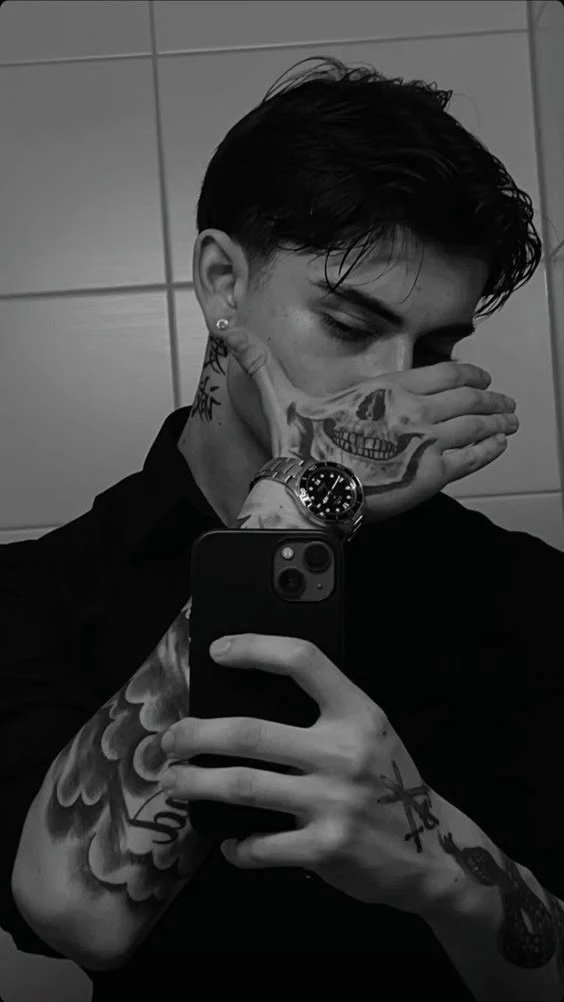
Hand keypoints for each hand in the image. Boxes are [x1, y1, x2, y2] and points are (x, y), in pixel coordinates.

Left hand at [160, 633, 455, 915]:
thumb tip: (249, 697)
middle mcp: (344, 752)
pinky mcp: (325, 848)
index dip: (254, 648)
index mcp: (357, 713)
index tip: (218, 651)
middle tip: (172, 738)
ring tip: (176, 781)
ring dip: (197, 783)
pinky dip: (236, 845)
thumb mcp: (370, 733)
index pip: (302, 660)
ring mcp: (334, 802)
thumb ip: (325, 713)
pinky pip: (260, 844)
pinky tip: (229, 841)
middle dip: (197, 734)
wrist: (432, 850)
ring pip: (242, 785)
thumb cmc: (388, 784)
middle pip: (250, 731)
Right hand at [215, 322, 518, 522]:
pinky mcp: (432, 474)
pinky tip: (499, 446)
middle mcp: (415, 409)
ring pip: (476, 425)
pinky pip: (473, 458)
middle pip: (468, 397)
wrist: (307, 490)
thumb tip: (222, 322)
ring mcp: (427, 441)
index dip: (469, 373)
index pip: (445, 371)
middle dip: (492, 399)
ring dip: (497, 422)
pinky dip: (490, 449)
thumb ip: (258, 357)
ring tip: (510, 422)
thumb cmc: (297, 445)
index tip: (481, 377)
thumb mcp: (279, 392)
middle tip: (507, 402)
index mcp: (387, 387)